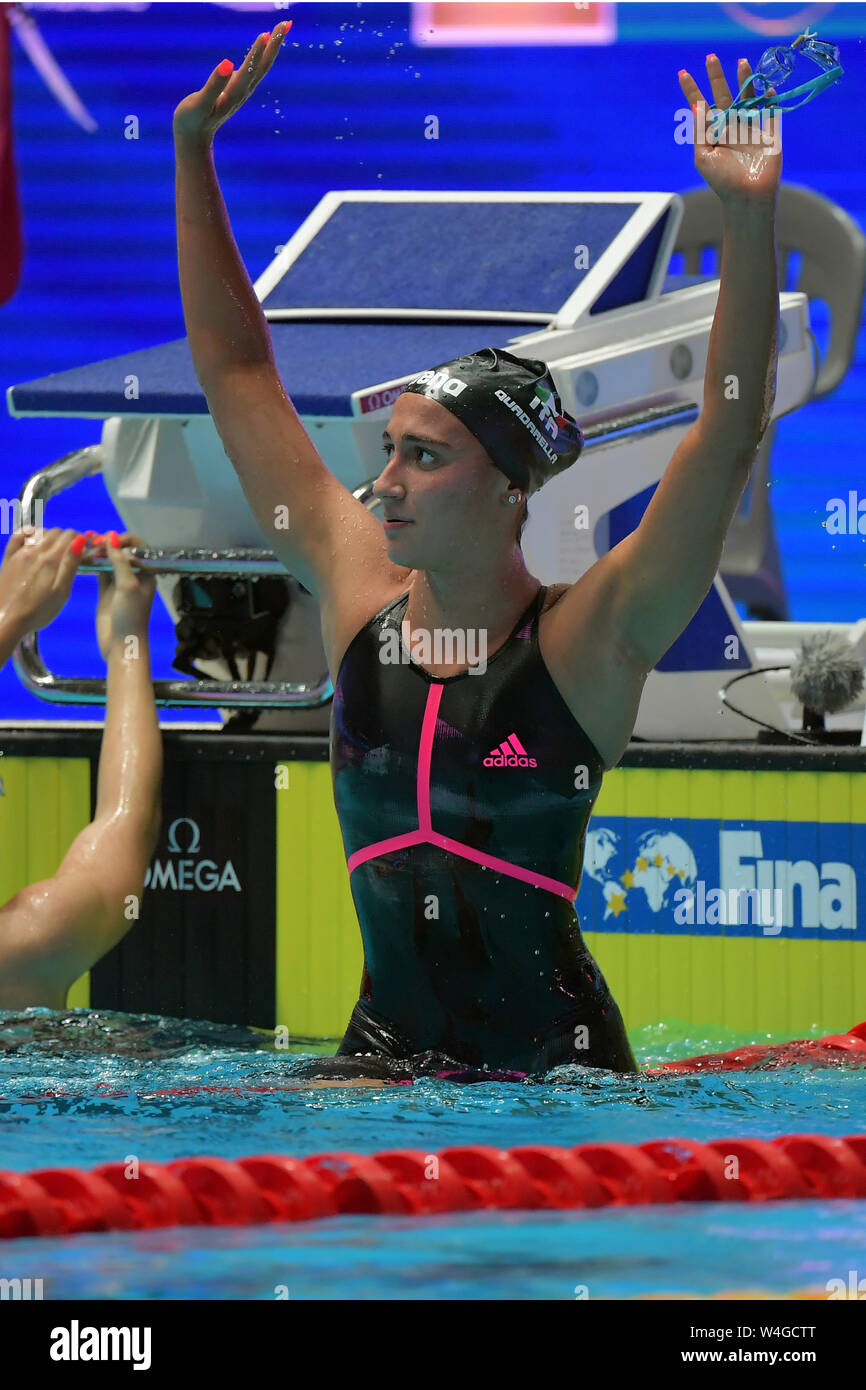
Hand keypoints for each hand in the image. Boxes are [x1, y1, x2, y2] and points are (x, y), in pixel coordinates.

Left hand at [0, 526, 82, 635]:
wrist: (6, 620)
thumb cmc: (39, 611)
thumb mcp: (62, 592)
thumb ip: (71, 564)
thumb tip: (80, 540)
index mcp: (52, 559)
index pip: (71, 536)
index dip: (81, 540)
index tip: (86, 549)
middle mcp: (36, 550)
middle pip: (57, 532)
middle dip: (68, 538)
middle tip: (72, 553)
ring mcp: (20, 552)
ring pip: (40, 532)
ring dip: (51, 536)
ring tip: (55, 551)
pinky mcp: (9, 557)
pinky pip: (18, 535)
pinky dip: (29, 533)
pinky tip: (34, 539)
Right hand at [95, 533, 156, 660]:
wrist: (121, 644)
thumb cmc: (130, 615)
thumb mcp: (128, 585)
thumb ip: (120, 560)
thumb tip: (111, 536)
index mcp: (146, 573)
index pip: (138, 548)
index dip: (123, 540)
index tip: (108, 539)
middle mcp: (134, 575)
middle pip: (122, 551)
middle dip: (109, 542)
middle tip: (93, 540)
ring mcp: (119, 582)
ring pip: (109, 560)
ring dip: (99, 550)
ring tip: (84, 540)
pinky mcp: (106, 590)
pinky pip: (99, 571)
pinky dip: (92, 562)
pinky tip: (82, 554)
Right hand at [173, 20, 291, 143]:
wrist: (194, 137)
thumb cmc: (193, 120)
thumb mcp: (200, 104)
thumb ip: (214, 85)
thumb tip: (227, 63)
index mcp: (235, 93)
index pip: (250, 69)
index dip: (258, 51)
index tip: (266, 33)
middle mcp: (243, 91)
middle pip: (264, 65)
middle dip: (275, 44)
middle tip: (286, 23)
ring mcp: (242, 90)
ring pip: (262, 66)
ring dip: (272, 47)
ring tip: (281, 28)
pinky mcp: (238, 89)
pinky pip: (255, 68)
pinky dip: (262, 54)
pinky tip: (265, 45)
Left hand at [679, 55, 781, 205]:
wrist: (748, 197)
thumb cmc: (722, 181)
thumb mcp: (704, 157)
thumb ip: (700, 131)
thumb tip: (697, 104)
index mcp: (714, 133)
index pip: (701, 107)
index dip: (692, 91)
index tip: (682, 73)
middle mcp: (731, 127)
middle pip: (723, 96)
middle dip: (717, 77)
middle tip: (711, 56)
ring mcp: (750, 129)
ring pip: (747, 98)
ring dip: (745, 80)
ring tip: (741, 61)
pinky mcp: (769, 133)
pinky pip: (771, 111)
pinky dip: (769, 99)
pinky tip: (766, 88)